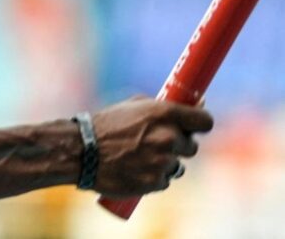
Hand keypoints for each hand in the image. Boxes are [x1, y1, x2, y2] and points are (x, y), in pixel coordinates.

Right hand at [92, 96, 212, 196]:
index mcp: (164, 114)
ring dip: (164, 163)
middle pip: (191, 146)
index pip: (205, 122)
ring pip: (177, 165)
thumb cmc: (104, 125)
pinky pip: (164, 180)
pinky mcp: (156, 182)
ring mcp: (163, 162)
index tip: (194, 127)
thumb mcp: (132, 107)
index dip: (200, 124)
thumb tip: (197, 104)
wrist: (81, 151)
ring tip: (139, 158)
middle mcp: (168, 138)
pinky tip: (134, 169)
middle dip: (178, 146)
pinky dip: (153, 177)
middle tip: (158, 144)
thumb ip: (162, 107)